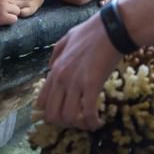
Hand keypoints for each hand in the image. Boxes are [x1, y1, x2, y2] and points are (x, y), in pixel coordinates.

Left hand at [36, 13, 121, 129]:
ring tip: (89, 122)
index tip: (65, 113)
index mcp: (55, 70)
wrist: (111, 28)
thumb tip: (50, 67)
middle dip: (64, 124)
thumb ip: (56, 54)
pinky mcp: (92, 85)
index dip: (51, 113)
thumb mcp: (67, 39)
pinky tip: (99, 122)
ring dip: (79, 125)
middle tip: (78, 121)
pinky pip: (88, 113)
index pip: (42, 102)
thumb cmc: (92, 32)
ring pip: (69, 118)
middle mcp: (61, 79)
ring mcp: (75, 83)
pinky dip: (93, 123)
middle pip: (52, 115)